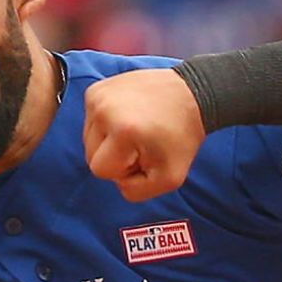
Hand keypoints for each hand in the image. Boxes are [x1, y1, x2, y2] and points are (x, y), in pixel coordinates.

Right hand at [84, 68, 206, 201]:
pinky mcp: (96, 89)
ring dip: (110, 139)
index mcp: (122, 131)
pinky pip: (91, 121)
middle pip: (91, 154)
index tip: (146, 154)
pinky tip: (130, 116)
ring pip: (89, 138)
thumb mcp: (170, 178)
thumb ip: (136, 192)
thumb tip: (117, 181)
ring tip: (137, 128)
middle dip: (115, 155)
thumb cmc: (183, 135)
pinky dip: (108, 123)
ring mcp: (98, 96)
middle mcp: (104, 109)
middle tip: (143, 142)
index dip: (124, 169)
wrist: (192, 95)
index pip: (100, 170)